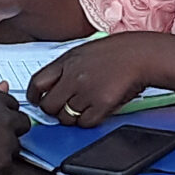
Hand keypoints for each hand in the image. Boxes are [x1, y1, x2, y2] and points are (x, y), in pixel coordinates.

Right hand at [0, 87, 30, 174]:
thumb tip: (4, 86)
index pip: (13, 103)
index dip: (2, 113)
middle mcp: (3, 120)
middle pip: (23, 123)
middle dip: (11, 130)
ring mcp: (5, 143)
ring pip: (15, 146)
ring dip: (3, 149)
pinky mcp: (4, 165)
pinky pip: (8, 166)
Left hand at [27, 32, 162, 126]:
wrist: (141, 55)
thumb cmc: (117, 53)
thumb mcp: (83, 52)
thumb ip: (66, 68)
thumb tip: (53, 86)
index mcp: (66, 61)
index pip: (36, 83)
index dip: (34, 96)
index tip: (36, 100)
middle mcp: (73, 77)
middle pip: (48, 105)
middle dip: (53, 111)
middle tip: (62, 109)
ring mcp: (86, 92)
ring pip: (65, 117)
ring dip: (71, 117)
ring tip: (82, 108)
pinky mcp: (101, 104)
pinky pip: (84, 123)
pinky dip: (87, 121)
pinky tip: (94, 111)